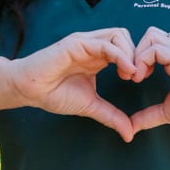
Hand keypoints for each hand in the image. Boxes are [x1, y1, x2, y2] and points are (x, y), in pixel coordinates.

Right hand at [10, 28, 137, 141]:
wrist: (29, 90)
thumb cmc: (55, 94)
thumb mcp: (91, 105)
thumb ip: (111, 116)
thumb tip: (129, 134)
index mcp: (98, 56)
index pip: (126, 47)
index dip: (137, 60)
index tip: (139, 80)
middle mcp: (93, 46)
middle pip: (125, 36)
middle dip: (138, 54)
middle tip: (138, 77)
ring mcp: (85, 42)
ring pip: (119, 35)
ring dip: (131, 53)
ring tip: (131, 74)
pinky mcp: (77, 43)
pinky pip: (105, 44)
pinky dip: (120, 55)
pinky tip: (125, 72)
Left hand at [129, 27, 169, 134]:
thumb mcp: (168, 112)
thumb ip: (149, 116)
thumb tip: (131, 126)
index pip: (151, 44)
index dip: (137, 58)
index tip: (133, 79)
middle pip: (150, 34)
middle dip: (134, 52)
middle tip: (132, 75)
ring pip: (151, 36)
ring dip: (137, 55)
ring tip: (136, 77)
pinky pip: (156, 49)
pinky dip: (142, 61)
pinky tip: (142, 79)